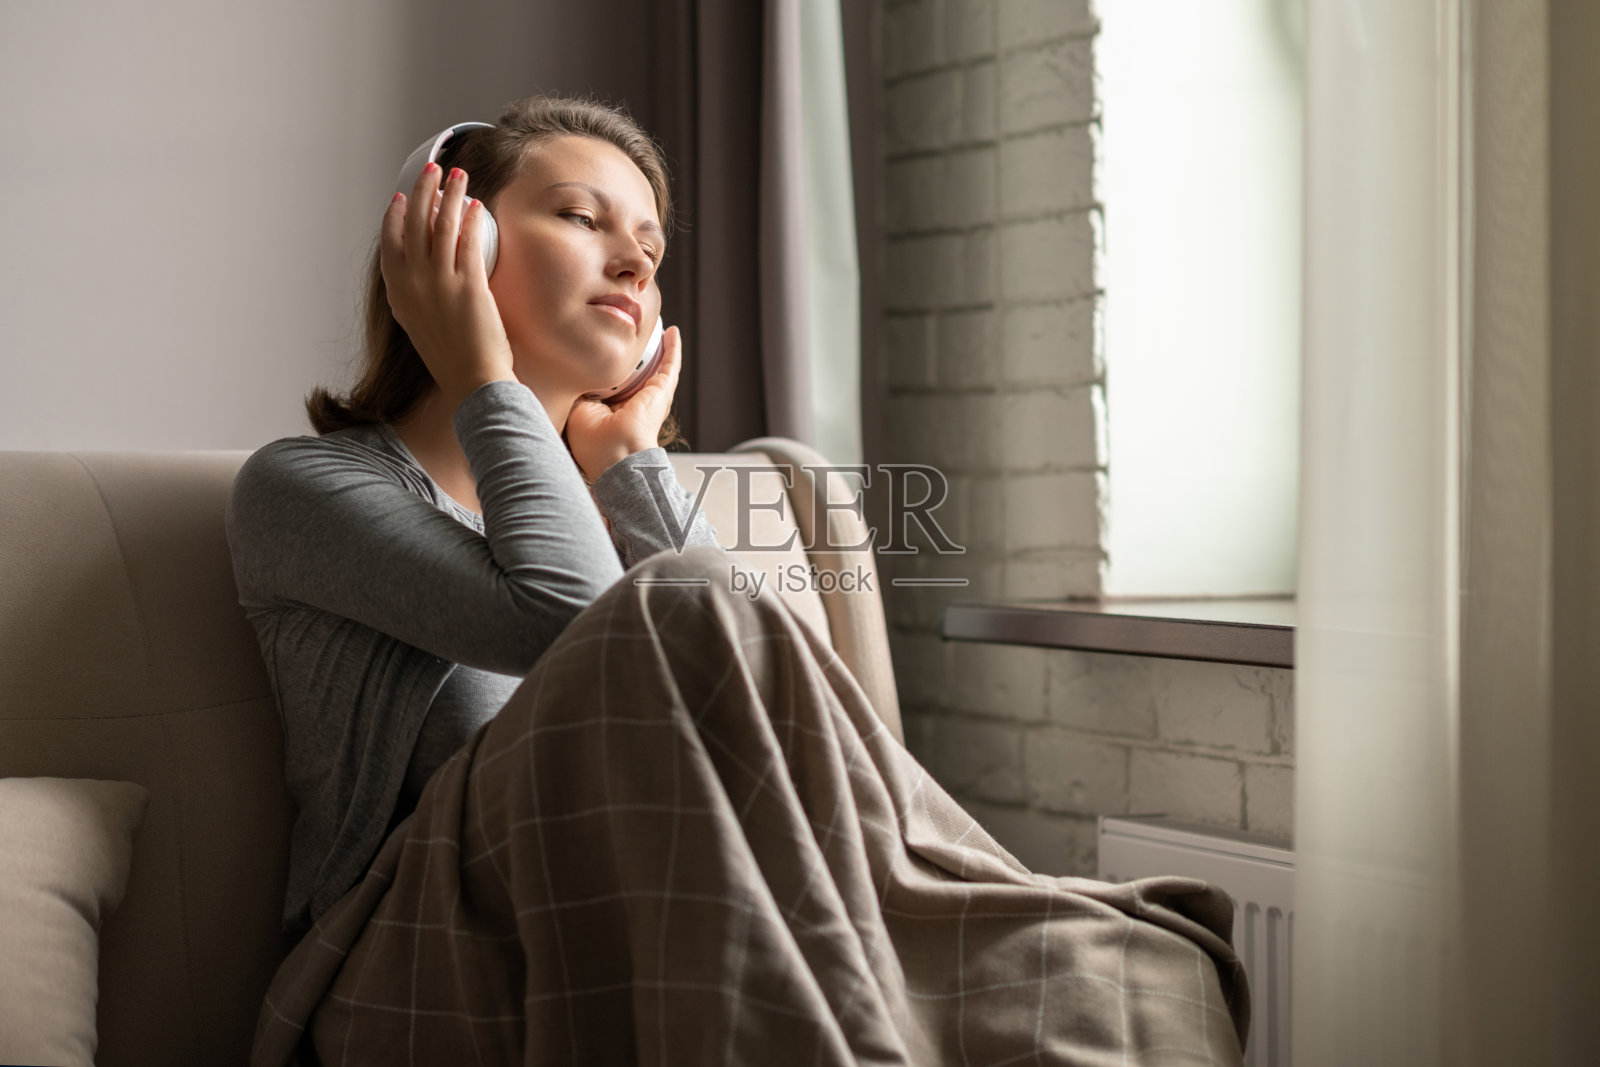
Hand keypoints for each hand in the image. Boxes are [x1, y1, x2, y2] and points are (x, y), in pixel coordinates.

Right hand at [379, 163, 515, 405]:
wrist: (471, 380)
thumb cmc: (450, 357)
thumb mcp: (417, 323)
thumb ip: (413, 295)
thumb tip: (417, 272)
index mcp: (398, 293)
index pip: (390, 242)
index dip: (396, 216)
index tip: (402, 197)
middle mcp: (414, 284)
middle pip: (415, 223)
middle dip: (424, 190)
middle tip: (434, 170)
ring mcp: (440, 283)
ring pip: (442, 225)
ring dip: (451, 194)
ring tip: (460, 175)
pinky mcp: (469, 285)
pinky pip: (469, 242)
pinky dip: (472, 220)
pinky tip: (477, 206)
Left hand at [565, 325, 683, 481]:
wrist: (616, 454)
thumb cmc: (594, 443)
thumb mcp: (576, 411)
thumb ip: (578, 392)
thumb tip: (575, 373)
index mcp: (613, 413)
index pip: (612, 387)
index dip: (609, 371)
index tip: (604, 355)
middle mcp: (634, 406)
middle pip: (637, 377)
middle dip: (637, 361)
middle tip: (636, 339)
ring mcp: (650, 399)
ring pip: (656, 369)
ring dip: (659, 351)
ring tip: (659, 330)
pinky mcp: (662, 392)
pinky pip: (669, 365)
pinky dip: (672, 348)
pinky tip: (672, 332)